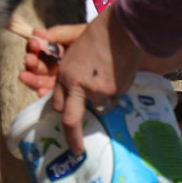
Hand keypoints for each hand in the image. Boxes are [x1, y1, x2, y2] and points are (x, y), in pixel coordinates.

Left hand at [30, 5, 141, 153]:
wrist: (122, 32)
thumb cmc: (99, 36)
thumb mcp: (75, 52)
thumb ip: (72, 76)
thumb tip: (75, 92)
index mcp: (66, 74)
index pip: (59, 102)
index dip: (63, 110)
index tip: (65, 125)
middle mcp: (77, 86)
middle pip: (71, 120)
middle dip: (73, 138)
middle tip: (76, 151)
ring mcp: (97, 91)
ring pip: (96, 107)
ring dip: (99, 102)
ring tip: (108, 83)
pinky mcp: (115, 93)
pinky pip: (112, 101)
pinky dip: (113, 95)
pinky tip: (117, 79)